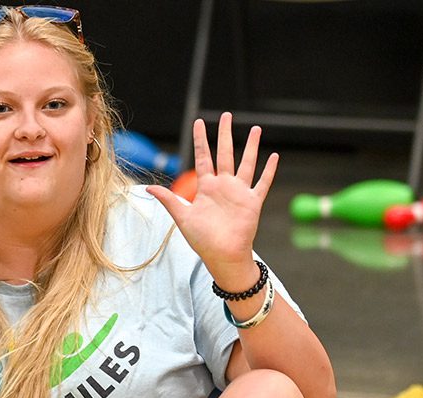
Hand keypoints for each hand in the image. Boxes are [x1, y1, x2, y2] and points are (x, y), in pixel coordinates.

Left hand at [145, 112, 277, 284]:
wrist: (222, 256)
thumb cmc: (202, 240)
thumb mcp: (182, 217)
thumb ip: (169, 200)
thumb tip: (147, 188)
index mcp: (207, 187)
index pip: (204, 157)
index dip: (201, 140)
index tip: (199, 122)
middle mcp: (224, 186)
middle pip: (225, 153)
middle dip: (225, 134)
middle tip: (227, 115)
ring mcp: (239, 193)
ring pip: (246, 163)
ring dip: (251, 146)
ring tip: (256, 129)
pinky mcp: (252, 202)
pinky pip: (262, 183)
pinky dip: (269, 171)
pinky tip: (274, 156)